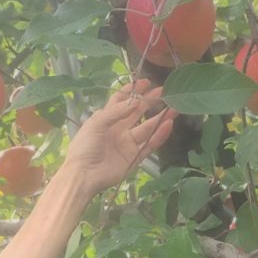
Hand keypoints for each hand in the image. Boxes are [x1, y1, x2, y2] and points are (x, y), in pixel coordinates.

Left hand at [62, 78, 176, 193]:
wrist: (83, 175)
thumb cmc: (85, 147)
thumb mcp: (96, 123)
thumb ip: (116, 111)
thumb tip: (136, 102)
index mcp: (106, 120)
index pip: (121, 102)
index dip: (132, 92)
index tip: (145, 82)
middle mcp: (118, 130)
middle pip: (137, 113)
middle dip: (149, 101)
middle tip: (163, 91)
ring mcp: (127, 144)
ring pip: (147, 128)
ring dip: (160, 118)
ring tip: (174, 108)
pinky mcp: (133, 158)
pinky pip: (150, 145)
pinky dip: (160, 135)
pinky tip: (169, 125)